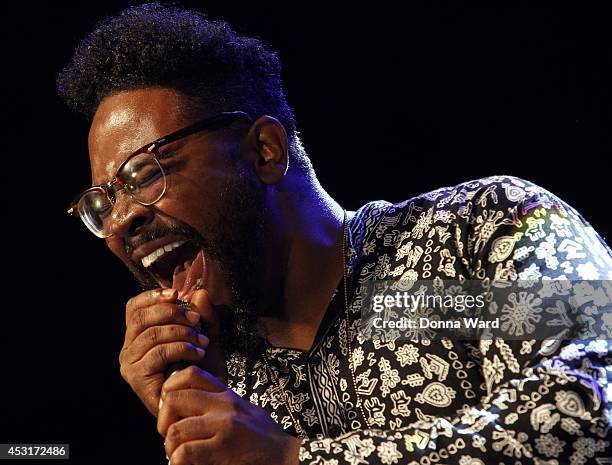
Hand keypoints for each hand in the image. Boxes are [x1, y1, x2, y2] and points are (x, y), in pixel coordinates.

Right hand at [118, 288, 208, 415]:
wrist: (204, 401)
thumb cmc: (201, 368)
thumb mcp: (206, 333)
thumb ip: (204, 313)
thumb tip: (199, 292)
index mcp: (139, 334)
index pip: (135, 307)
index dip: (153, 296)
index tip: (176, 294)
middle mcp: (129, 348)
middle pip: (141, 318)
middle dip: (172, 313)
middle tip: (196, 319)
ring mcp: (130, 364)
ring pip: (151, 334)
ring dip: (181, 333)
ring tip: (202, 340)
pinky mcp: (137, 378)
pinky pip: (157, 353)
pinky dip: (181, 348)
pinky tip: (197, 354)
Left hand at [158, 366, 301, 464]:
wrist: (288, 455)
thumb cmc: (262, 438)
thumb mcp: (241, 410)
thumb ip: (215, 404)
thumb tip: (181, 408)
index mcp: (227, 395)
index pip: (190, 374)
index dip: (170, 390)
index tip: (173, 411)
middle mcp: (224, 405)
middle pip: (173, 399)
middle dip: (163, 421)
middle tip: (170, 437)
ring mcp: (224, 425)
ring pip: (175, 430)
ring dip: (171, 448)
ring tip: (179, 456)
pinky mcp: (224, 448)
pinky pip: (185, 453)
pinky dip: (178, 462)